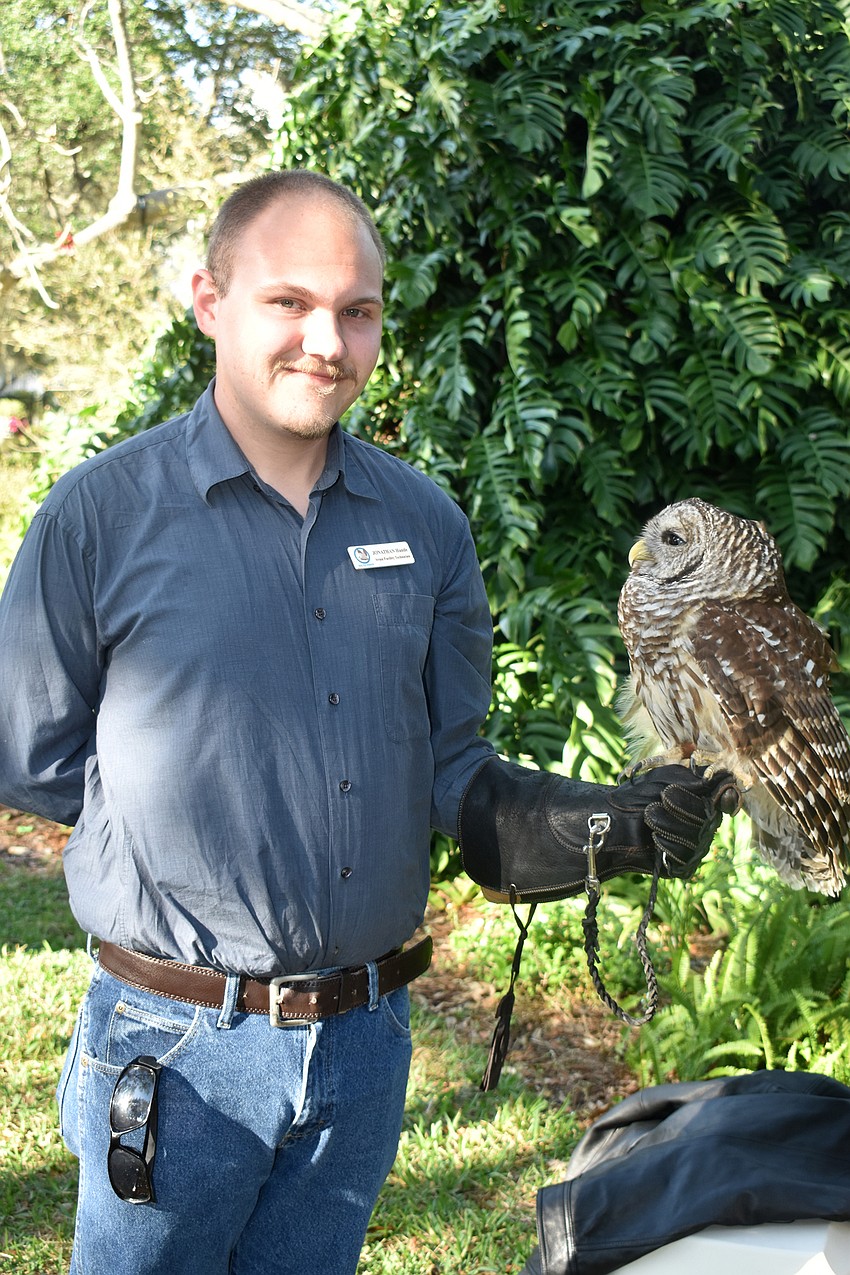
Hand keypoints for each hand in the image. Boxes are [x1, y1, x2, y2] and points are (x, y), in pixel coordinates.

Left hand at [613, 765, 739, 878]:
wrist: (613, 821)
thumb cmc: (639, 795)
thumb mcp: (665, 777)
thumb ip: (694, 777)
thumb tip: (722, 778)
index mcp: (704, 800)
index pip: (727, 799)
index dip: (727, 797)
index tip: (721, 795)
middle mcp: (705, 825)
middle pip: (710, 818)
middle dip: (683, 805)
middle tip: (662, 797)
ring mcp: (695, 847)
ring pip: (697, 838)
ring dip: (669, 823)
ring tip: (650, 815)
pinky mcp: (683, 865)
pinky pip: (685, 856)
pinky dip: (666, 844)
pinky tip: (654, 837)